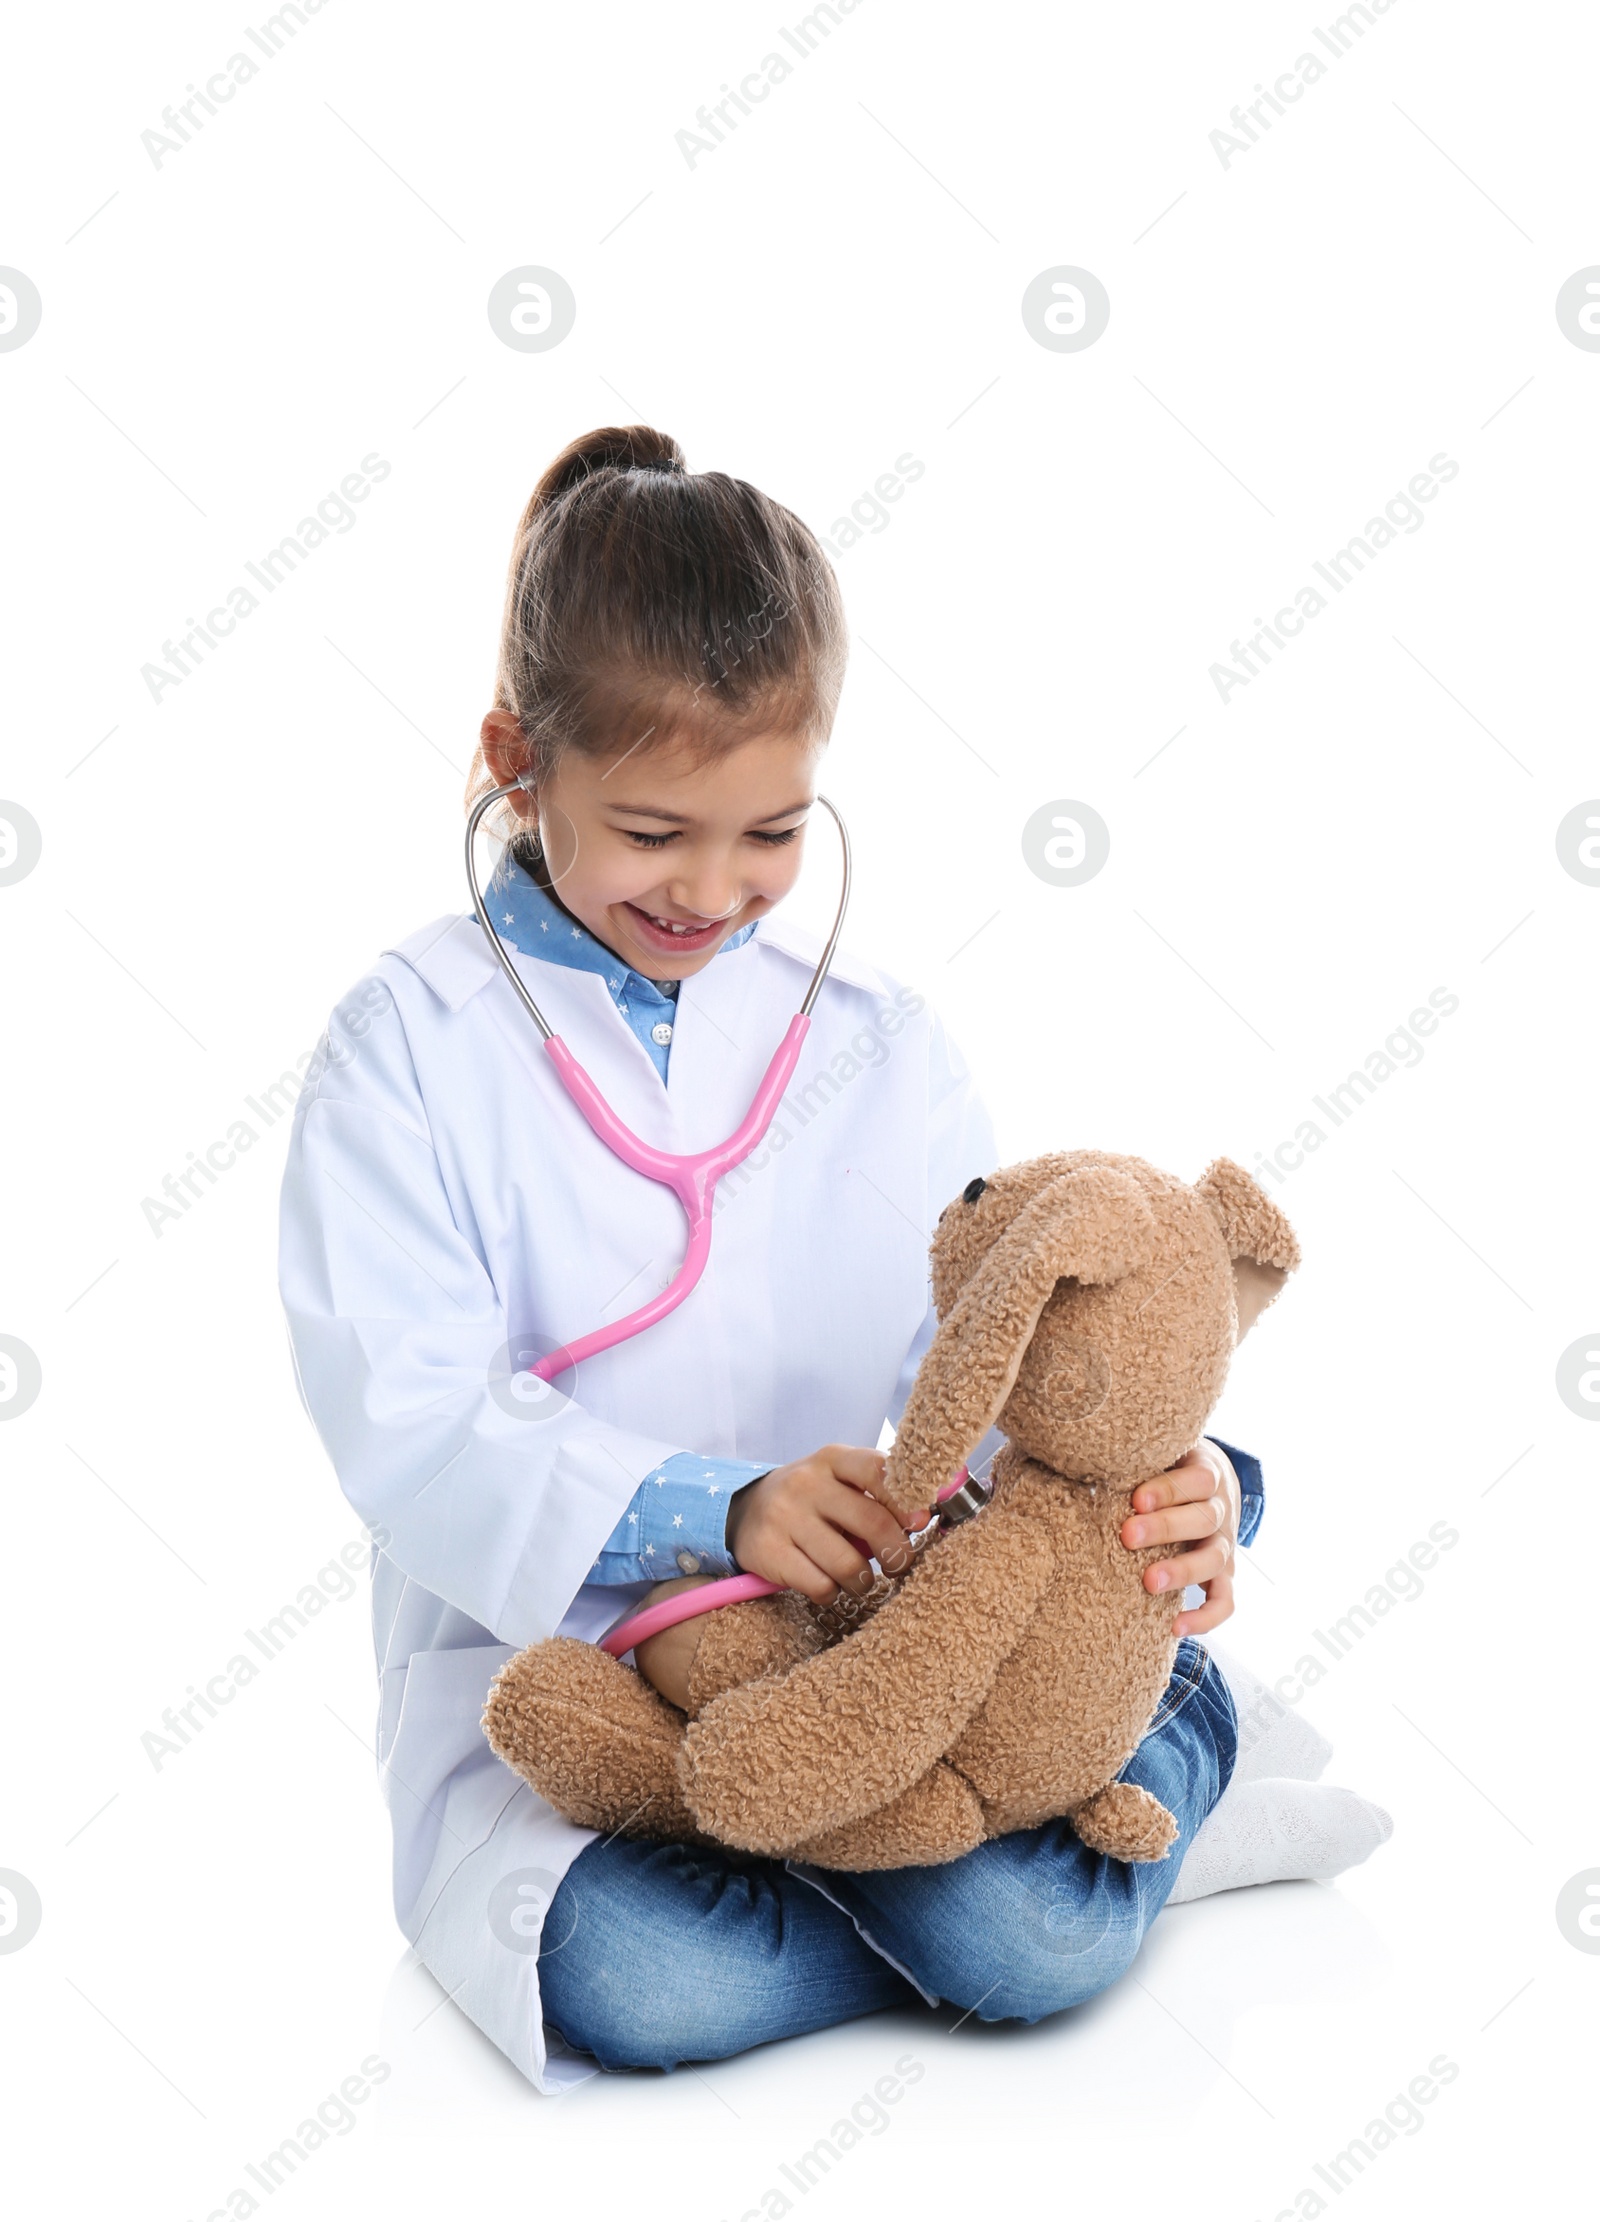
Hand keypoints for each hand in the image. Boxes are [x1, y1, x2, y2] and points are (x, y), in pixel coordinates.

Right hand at [725, 1445, 925, 1604]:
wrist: (746, 1512)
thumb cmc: (812, 1500)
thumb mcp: (840, 1482)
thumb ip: (878, 1494)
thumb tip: (924, 1518)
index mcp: (833, 1459)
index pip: (878, 1470)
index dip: (906, 1501)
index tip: (920, 1523)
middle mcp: (807, 1482)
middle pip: (871, 1522)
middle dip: (897, 1552)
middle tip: (898, 1564)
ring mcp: (784, 1516)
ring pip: (848, 1564)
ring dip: (864, 1580)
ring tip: (860, 1579)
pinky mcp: (768, 1551)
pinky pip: (820, 1585)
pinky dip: (832, 1592)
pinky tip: (827, 1583)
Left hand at [1119, 1440, 1239, 1637]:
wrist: (1208, 1482)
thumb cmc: (1169, 1465)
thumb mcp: (1160, 1451)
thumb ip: (1136, 1455)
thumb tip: (1086, 1452)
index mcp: (1208, 1472)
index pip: (1198, 1480)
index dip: (1169, 1490)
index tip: (1136, 1499)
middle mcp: (1221, 1509)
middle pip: (1204, 1519)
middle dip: (1166, 1528)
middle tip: (1127, 1536)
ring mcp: (1225, 1544)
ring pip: (1215, 1559)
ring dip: (1182, 1571)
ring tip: (1148, 1582)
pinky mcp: (1223, 1574)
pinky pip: (1224, 1601)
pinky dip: (1206, 1617)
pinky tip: (1175, 1627)